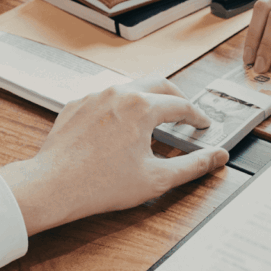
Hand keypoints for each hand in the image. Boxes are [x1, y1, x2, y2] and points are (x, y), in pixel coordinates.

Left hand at [0, 77, 228, 234]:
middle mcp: (119, 94)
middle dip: (177, 98)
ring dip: (148, 99)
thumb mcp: (157, 179)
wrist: (53, 186)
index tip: (202, 125)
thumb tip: (217, 157)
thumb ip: (193, 166)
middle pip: (159, 84)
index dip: (197, 116)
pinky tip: (121, 128)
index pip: (181, 105)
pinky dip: (121, 107)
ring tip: (155, 119)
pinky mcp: (77, 105)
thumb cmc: (100, 184)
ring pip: (131, 88)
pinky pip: (106, 98)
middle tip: (185, 114)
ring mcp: (95, 96)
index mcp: (142, 107)